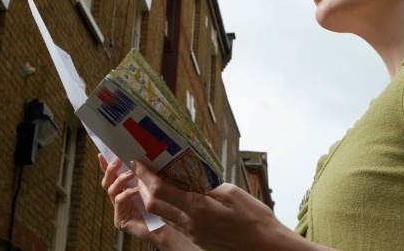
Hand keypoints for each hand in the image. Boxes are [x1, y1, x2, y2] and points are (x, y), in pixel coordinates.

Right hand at [99, 154, 186, 247]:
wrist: (166, 229)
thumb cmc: (161, 207)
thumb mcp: (151, 187)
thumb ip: (143, 176)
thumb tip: (138, 159)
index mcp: (125, 191)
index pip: (112, 177)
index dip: (105, 166)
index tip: (101, 154)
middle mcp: (120, 200)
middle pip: (107, 182)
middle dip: (110, 170)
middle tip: (118, 161)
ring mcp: (118, 210)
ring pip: (111, 190)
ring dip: (120, 179)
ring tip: (131, 173)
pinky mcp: (120, 220)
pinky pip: (119, 201)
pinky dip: (127, 193)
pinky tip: (136, 190)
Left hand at [131, 159, 320, 250]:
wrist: (265, 247)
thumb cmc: (255, 219)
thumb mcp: (232, 193)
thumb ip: (208, 186)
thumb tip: (195, 181)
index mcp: (197, 209)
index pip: (160, 190)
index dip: (145, 175)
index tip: (138, 162)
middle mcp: (189, 224)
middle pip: (154, 205)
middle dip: (143, 186)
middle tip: (141, 171)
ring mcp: (192, 234)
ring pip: (163, 215)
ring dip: (154, 199)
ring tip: (154, 182)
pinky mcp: (198, 240)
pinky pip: (175, 223)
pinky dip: (168, 209)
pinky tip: (175, 199)